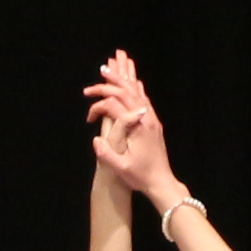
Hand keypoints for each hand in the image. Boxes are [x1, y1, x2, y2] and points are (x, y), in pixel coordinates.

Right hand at [83, 48, 174, 199]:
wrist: (161, 182)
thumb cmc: (140, 177)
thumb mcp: (120, 168)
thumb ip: (106, 154)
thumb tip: (95, 139)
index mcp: (138, 128)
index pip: (114, 106)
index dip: (98, 107)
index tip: (89, 117)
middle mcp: (147, 119)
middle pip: (127, 92)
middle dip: (112, 81)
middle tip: (100, 70)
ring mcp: (152, 120)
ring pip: (137, 92)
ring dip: (124, 80)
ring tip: (114, 69)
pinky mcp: (153, 124)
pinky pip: (143, 99)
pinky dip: (134, 88)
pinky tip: (132, 82)